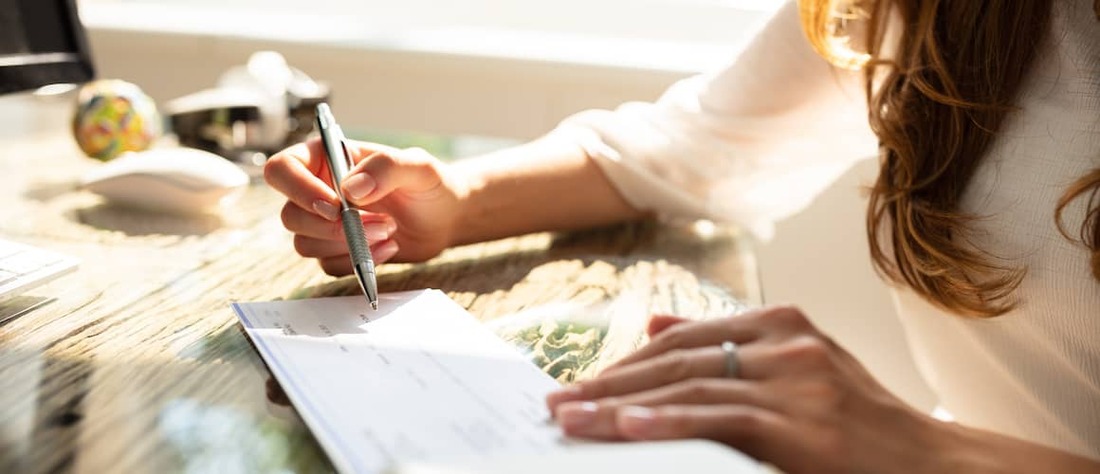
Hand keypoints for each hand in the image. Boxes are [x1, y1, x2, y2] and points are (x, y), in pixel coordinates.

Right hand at [264, 139, 464, 274]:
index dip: (299, 190)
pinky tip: (389, 248)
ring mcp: (324, 223)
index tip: (336, 206)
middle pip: (290, 215)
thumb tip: (350, 188)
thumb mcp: (418, 166)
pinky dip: (357, 262)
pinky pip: (328, 265)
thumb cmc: (430, 184)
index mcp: (325, 158)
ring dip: (347, 245)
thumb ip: (386, 168)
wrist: (445, 218)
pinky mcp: (337, 250)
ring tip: (389, 230)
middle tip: (379, 222)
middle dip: (332, 227)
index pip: (282, 169)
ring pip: (304, 244)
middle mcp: (317, 190)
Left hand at [545, 307, 942, 473]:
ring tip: (572, 420)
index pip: (684, 337)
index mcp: (782, 324)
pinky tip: (627, 427)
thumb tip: (652, 326)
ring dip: (621, 404)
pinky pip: (722, 418)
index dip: (625, 361)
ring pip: (690, 385)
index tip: (581, 383)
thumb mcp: (799, 371)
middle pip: (676, 358)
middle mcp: (787, 343)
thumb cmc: (861, 428)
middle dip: (611, 382)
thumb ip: (729, 346)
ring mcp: (797, 381)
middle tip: (559, 403)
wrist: (935, 467)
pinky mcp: (804, 425)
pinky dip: (670, 421)